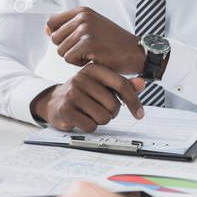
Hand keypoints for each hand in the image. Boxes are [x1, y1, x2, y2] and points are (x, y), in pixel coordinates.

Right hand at [31, 63, 145, 131]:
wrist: (54, 101)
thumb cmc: (83, 93)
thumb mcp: (102, 85)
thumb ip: (123, 85)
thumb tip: (142, 84)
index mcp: (93, 69)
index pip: (121, 84)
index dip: (133, 101)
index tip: (140, 114)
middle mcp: (81, 78)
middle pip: (113, 105)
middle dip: (111, 112)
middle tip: (101, 109)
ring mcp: (72, 93)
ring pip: (103, 117)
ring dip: (100, 120)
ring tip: (90, 113)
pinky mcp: (65, 109)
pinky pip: (90, 126)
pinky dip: (89, 126)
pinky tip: (82, 118)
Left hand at [46, 7, 145, 73]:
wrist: (136, 52)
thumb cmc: (113, 43)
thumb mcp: (91, 28)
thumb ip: (68, 28)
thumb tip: (46, 30)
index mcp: (82, 11)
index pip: (51, 22)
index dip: (58, 35)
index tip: (74, 42)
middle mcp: (82, 17)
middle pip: (54, 39)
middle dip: (67, 49)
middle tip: (86, 50)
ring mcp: (85, 30)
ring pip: (61, 51)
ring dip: (74, 58)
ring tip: (92, 54)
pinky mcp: (88, 44)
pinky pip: (69, 59)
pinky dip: (80, 64)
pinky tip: (94, 59)